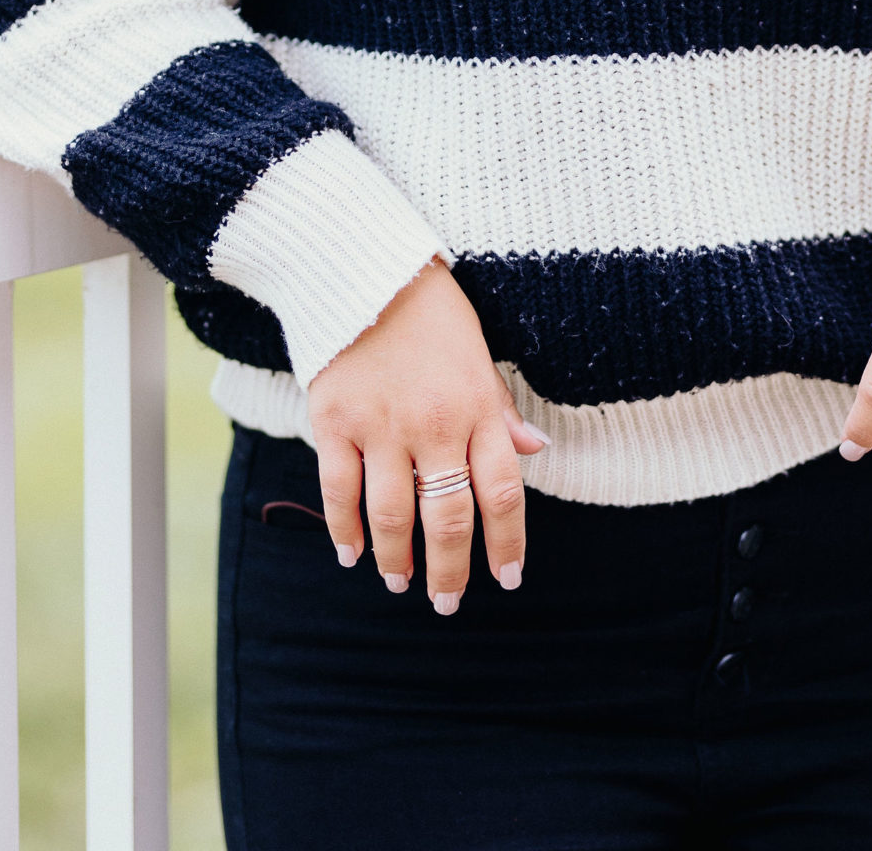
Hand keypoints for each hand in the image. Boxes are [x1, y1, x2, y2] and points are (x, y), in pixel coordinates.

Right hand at [306, 257, 547, 612]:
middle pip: (448, 516)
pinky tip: (352, 553)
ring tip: (400, 583)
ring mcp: (381, 425)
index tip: (507, 577)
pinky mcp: (334, 420)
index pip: (503, 492)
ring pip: (393, 514)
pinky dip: (345, 528)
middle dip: (450, 570)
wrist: (368, 268)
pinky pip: (339, 490)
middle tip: (447, 603)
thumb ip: (501, 411)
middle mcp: (434, 424)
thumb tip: (537, 454)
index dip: (506, 543)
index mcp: (477, 408)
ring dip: (397, 559)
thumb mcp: (481, 355)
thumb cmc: (433, 312)